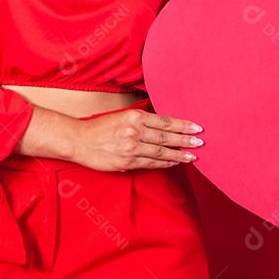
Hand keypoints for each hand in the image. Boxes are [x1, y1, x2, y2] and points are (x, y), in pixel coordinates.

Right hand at [70, 108, 203, 171]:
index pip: (165, 122)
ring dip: (179, 154)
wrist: (78, 140)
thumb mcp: (122, 116)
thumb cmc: (99, 127)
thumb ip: (141, 121)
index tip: (196, 128)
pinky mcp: (127, 161)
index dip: (183, 125)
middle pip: (167, 136)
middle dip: (186, 140)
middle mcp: (135, 131)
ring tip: (193, 155)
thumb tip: (163, 126)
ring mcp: (132, 147)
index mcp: (135, 116)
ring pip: (161, 151)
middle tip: (200, 142)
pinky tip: (174, 162)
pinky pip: (151, 163)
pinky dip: (165, 163)